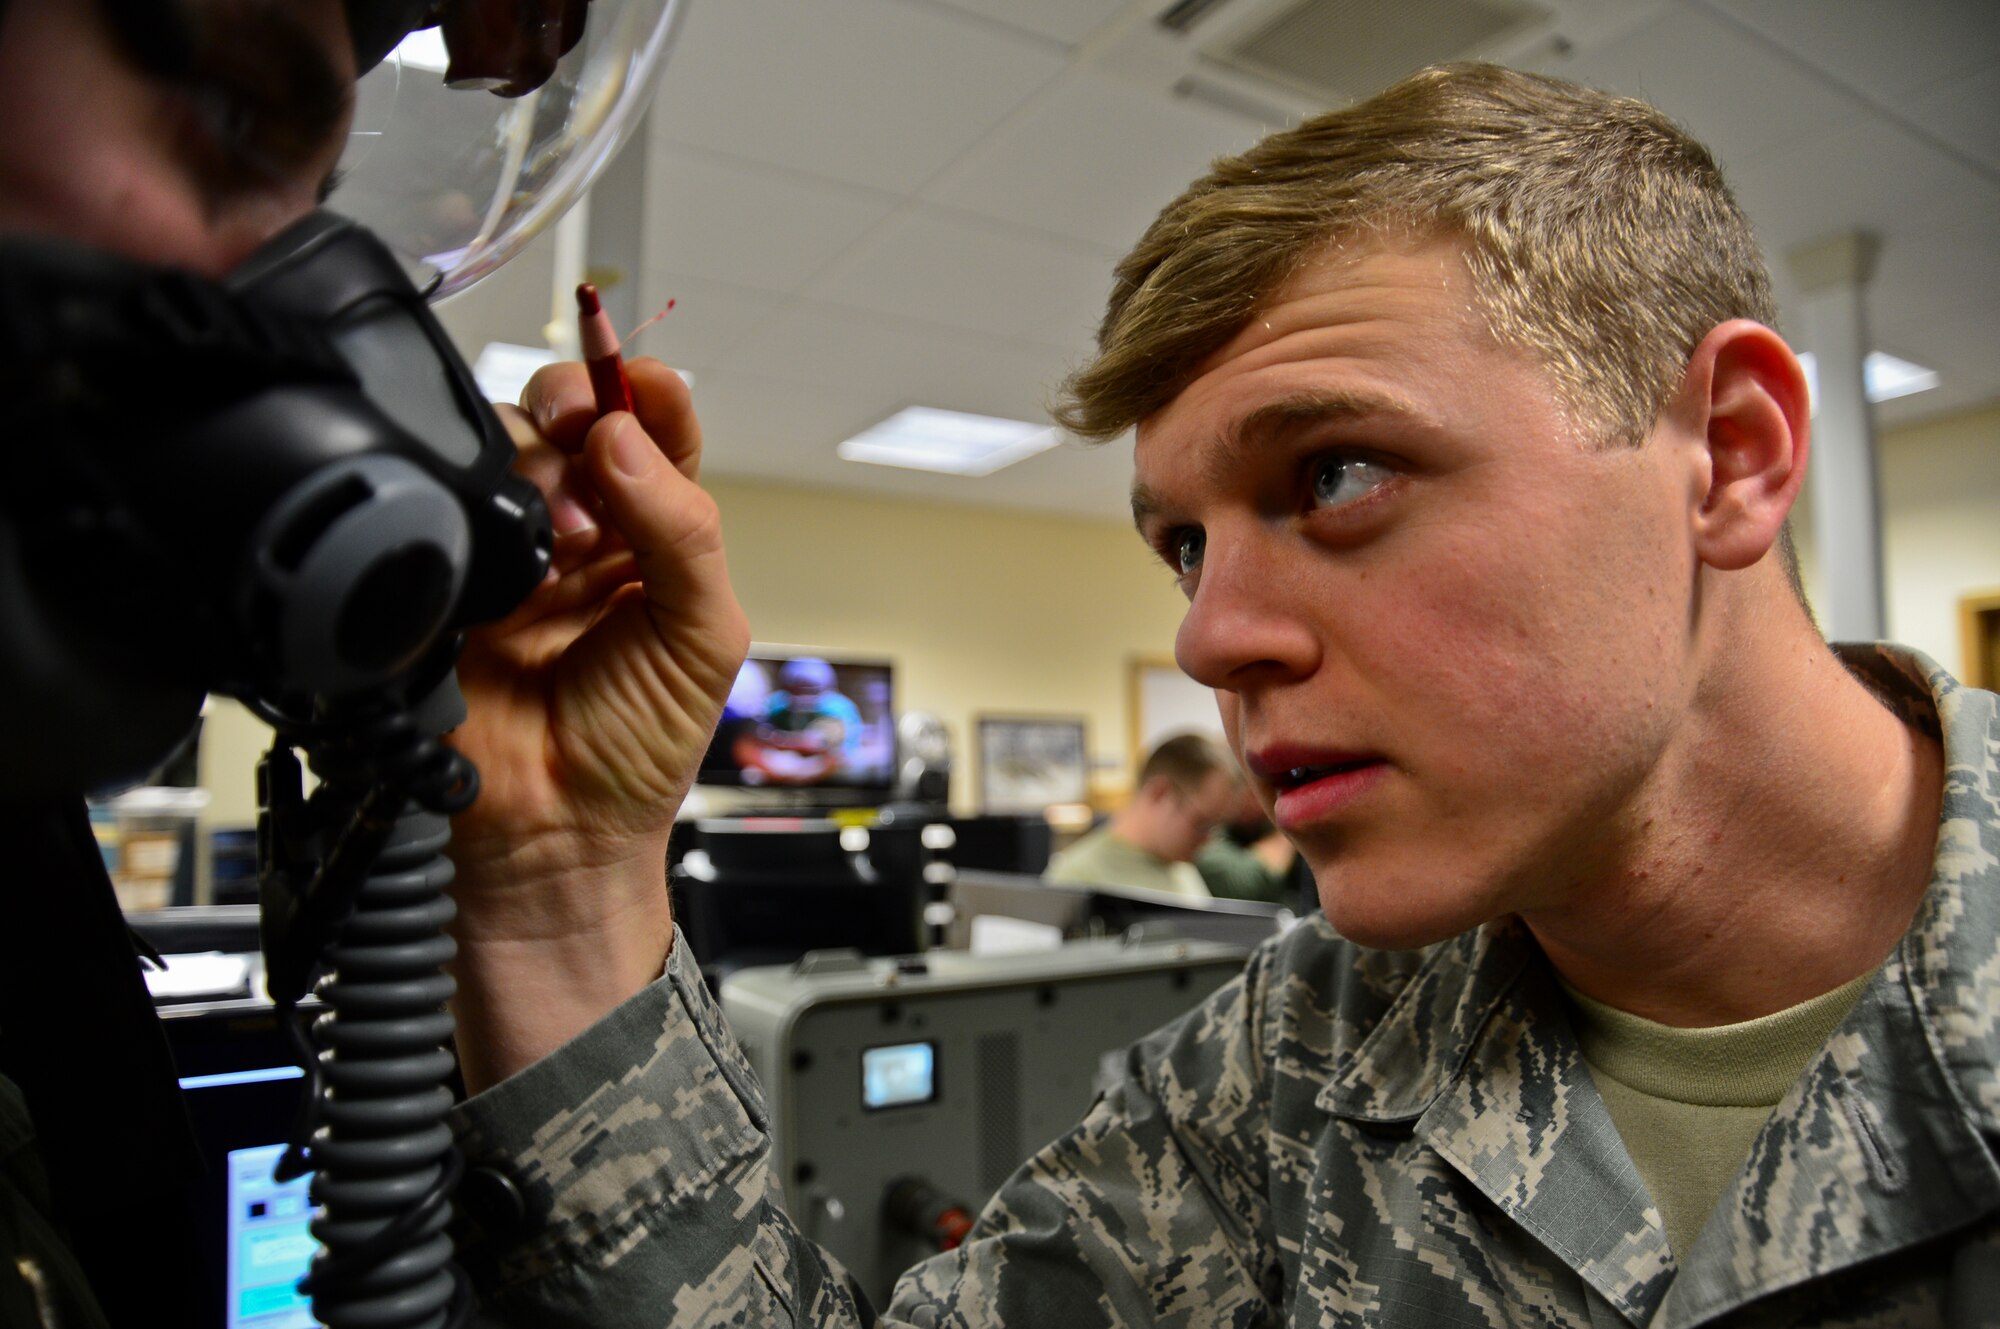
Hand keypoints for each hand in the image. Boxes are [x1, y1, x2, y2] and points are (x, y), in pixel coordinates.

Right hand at [443, 357, 748, 1089]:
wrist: (555, 836)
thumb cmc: (641, 749)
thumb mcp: (703, 639)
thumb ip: (684, 533)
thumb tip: (630, 439)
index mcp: (657, 533)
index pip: (653, 428)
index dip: (642, 392)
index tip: (633, 387)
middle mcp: (584, 530)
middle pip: (571, 417)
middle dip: (575, 403)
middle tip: (581, 432)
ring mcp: (512, 550)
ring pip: (506, 448)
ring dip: (535, 462)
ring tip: (560, 530)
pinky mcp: (451, 576)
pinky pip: (446, 506)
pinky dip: (473, 503)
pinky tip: (509, 547)